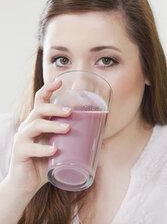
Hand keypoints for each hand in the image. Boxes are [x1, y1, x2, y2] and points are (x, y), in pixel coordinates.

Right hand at [6, 79, 71, 194]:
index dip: (48, 89)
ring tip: (67, 128)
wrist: (26, 185)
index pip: (41, 101)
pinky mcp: (19, 152)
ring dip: (52, 125)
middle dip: (55, 107)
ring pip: (35, 125)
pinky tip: (54, 150)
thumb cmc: (44, 164)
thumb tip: (102, 144)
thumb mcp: (61, 151)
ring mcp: (22, 138)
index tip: (60, 81)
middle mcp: (29, 127)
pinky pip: (30, 147)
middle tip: (71, 112)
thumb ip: (77, 145)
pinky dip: (43, 148)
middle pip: (39, 109)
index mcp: (39, 122)